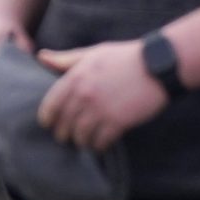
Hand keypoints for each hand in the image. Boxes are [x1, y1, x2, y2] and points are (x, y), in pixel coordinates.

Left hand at [36, 40, 167, 152]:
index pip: (50, 106)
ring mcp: (101, 109)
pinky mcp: (118, 121)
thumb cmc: (124, 57)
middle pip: (63, 125)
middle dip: (64, 134)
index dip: (47, 119)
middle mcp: (84, 95)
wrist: (158, 65)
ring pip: (80, 137)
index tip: (50, 124)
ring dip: (82, 142)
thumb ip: (66, 60)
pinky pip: (100, 142)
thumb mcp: (92, 54)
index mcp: (75, 78)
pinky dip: (99, 146)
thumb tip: (41, 57)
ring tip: (85, 142)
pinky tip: (101, 144)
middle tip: (68, 137)